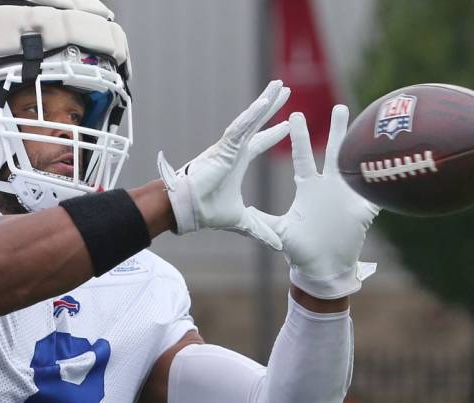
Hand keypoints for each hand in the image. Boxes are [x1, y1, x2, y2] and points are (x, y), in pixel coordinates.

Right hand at [157, 80, 290, 249]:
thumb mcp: (242, 221)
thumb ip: (260, 230)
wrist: (186, 209)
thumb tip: (280, 245)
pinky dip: (253, 115)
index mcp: (238, 161)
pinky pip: (240, 127)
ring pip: (251, 118)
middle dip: (272, 106)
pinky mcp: (223, 147)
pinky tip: (266, 102)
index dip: (273, 133)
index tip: (287, 124)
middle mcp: (234, 149)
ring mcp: (228, 145)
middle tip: (285, 89)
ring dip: (266, 101)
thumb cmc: (206, 211)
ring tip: (279, 85)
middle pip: (257, 122)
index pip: (260, 142)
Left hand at [252, 106, 380, 298]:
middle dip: (337, 129)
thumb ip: (264, 221)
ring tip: (367, 124)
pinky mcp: (364, 208)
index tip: (294, 115)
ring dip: (360, 146)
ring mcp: (348, 195)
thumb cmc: (301, 250)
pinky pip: (375, 190)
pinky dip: (382, 179)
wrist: (323, 268)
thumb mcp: (282, 232)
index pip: (303, 157)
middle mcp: (329, 186)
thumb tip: (245, 210)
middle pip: (333, 151)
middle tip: (338, 106)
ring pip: (355, 164)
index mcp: (308, 187)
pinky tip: (392, 162)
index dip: (299, 137)